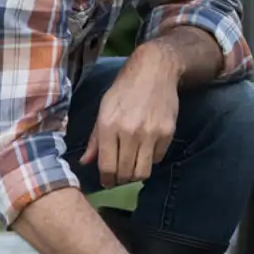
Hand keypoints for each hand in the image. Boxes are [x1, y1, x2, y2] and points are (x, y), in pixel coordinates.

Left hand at [82, 50, 178, 187]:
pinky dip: (150, 159)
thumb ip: (95, 138)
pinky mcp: (167, 133)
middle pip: (125, 173)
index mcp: (109, 125)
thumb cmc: (124, 90)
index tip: (107, 182)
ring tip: (132, 167)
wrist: (154, 71)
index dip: (106, 180)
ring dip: (135, 174)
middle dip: (120, 179)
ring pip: (143, 172)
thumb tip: (85, 162)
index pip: (107, 166)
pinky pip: (157, 159)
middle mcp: (129, 132)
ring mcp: (151, 133)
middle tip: (119, 176)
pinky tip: (146, 150)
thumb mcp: (104, 109)